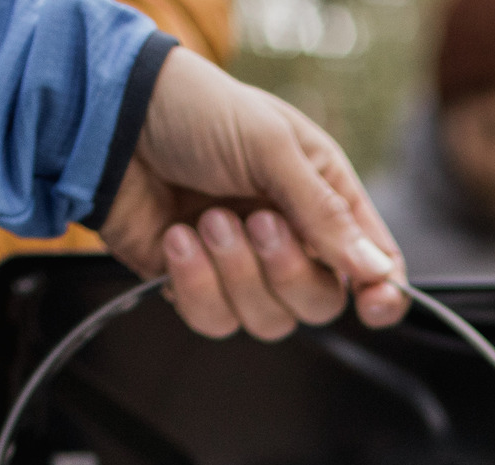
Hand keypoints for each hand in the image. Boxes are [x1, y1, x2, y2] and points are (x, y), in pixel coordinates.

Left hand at [97, 48, 406, 337]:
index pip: (373, 265)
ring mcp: (242, 268)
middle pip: (318, 304)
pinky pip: (214, 320)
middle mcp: (290, 240)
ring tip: (205, 219)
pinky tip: (177, 238)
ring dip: (234, 273)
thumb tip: (375, 269)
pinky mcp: (196, 287)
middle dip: (285, 271)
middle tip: (254, 221)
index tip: (373, 305)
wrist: (113, 121)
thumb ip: (325, 214)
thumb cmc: (198, 112)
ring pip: (266, 321)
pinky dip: (194, 284)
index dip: (381, 292)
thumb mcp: (272, 147)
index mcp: (324, 199)